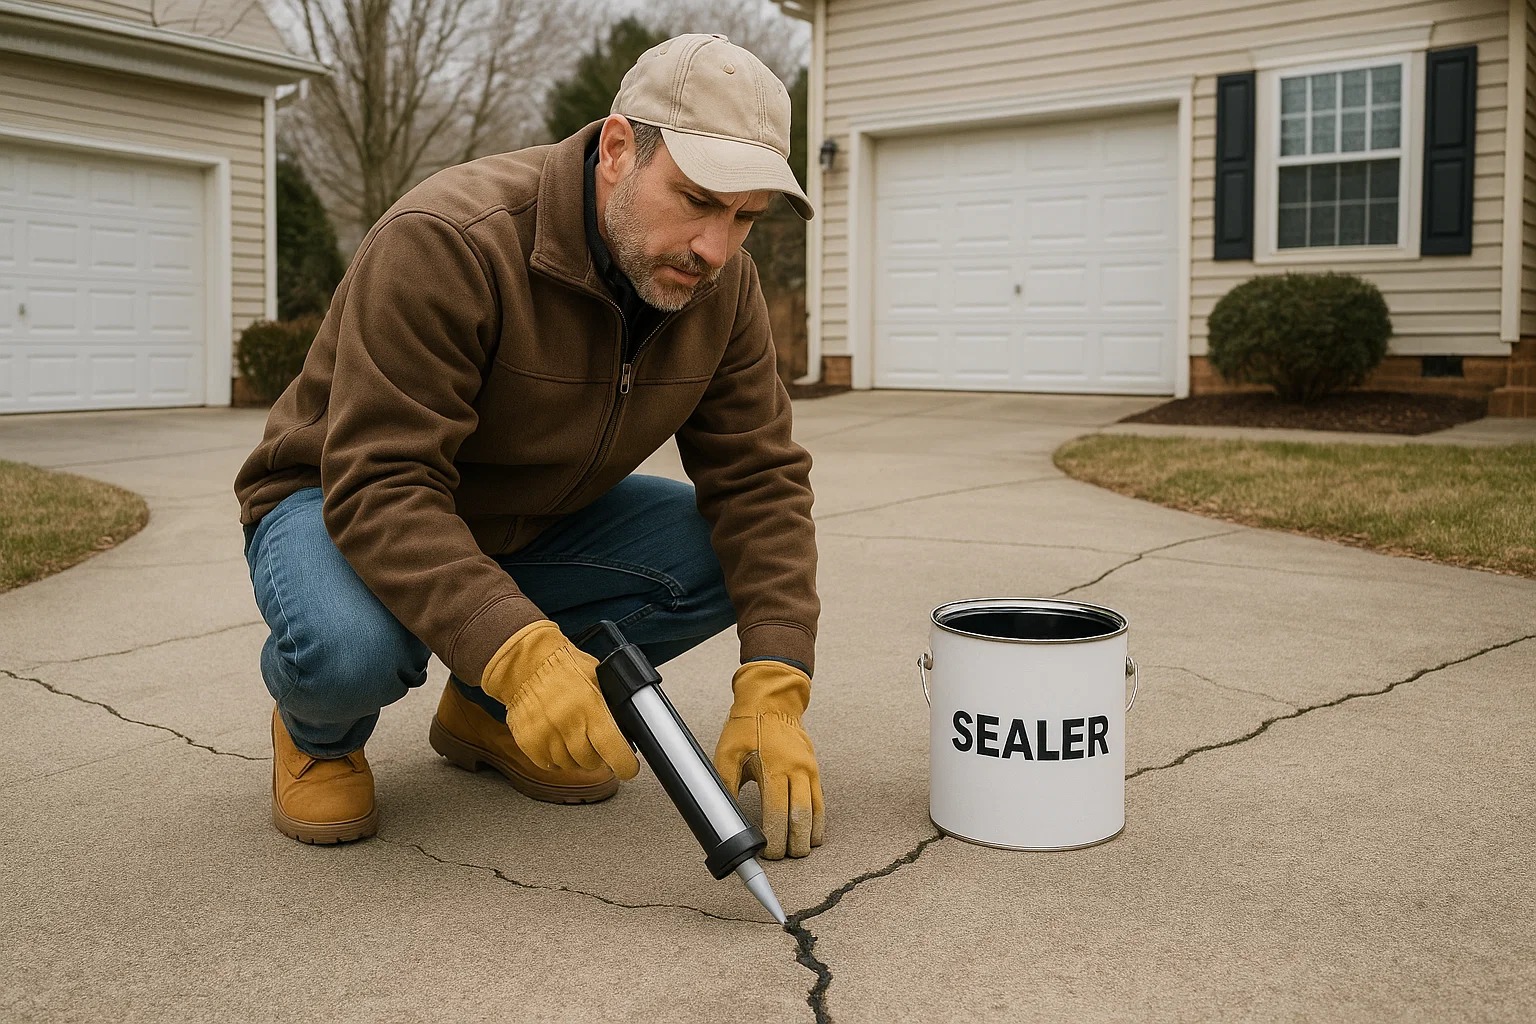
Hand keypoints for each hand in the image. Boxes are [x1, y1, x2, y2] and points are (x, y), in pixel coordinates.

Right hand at [480, 621, 638, 779]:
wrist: (524, 663)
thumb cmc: (563, 666)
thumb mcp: (597, 679)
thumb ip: (610, 706)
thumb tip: (626, 729)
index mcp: (590, 707)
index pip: (614, 751)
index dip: (625, 765)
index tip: (628, 767)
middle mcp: (568, 724)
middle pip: (592, 762)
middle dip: (598, 755)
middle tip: (595, 741)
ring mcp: (546, 735)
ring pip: (571, 765)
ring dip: (576, 756)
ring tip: (573, 734)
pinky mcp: (529, 742)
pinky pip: (549, 764)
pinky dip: (555, 757)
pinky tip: (557, 738)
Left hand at [713, 661, 824, 858]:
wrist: (772, 700)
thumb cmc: (747, 726)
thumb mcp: (727, 752)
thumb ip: (725, 783)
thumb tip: (723, 813)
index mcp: (773, 767)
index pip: (777, 812)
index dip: (774, 837)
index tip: (767, 852)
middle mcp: (796, 770)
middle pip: (799, 817)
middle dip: (794, 842)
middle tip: (785, 857)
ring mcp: (809, 769)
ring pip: (814, 811)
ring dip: (809, 835)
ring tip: (801, 851)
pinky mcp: (814, 769)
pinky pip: (820, 800)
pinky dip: (818, 820)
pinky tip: (813, 833)